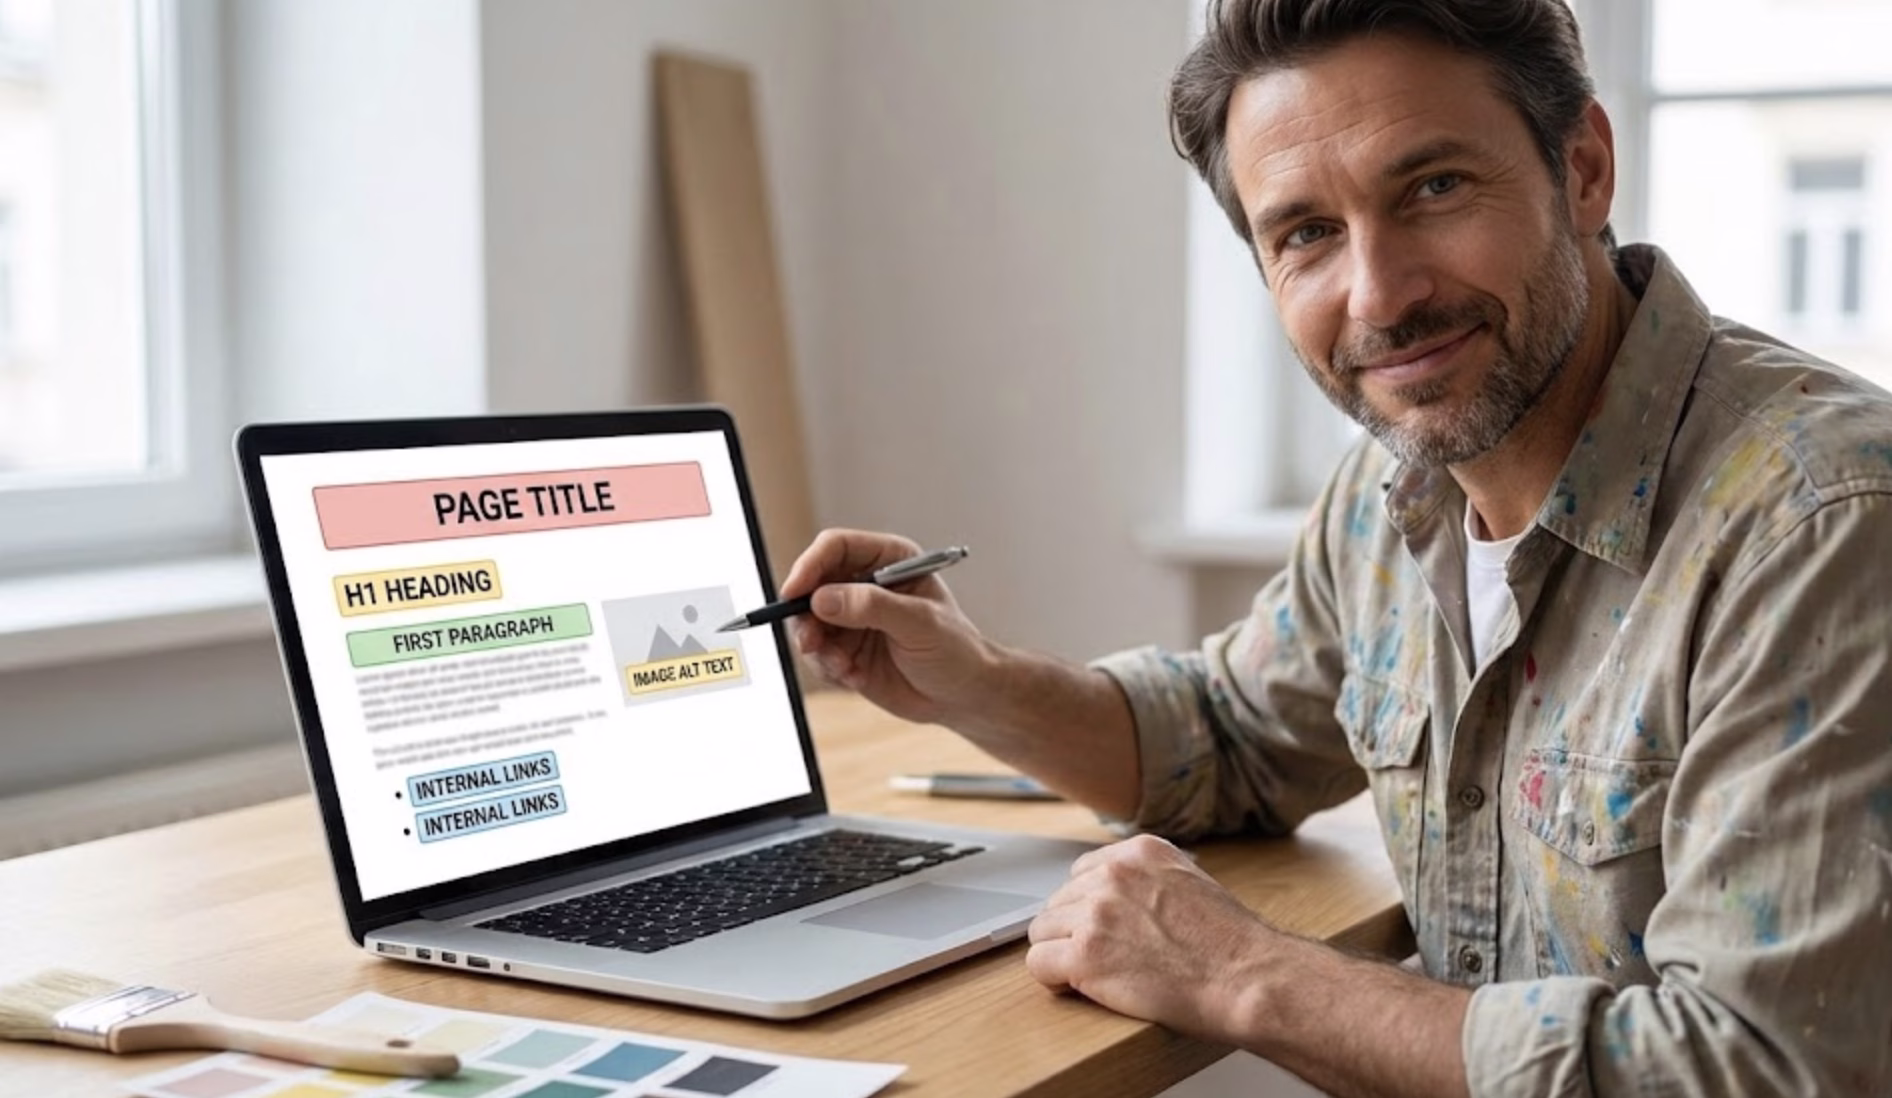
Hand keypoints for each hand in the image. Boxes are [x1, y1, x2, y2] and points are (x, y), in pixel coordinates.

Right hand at [781, 528, 994, 725]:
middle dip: (805, 614)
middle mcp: (865, 584)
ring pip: (808, 622)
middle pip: (812, 584)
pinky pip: (817, 654)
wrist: (963, 696)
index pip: (836, 548)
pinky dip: (829, 667)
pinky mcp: (845, 650)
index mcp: (888, 560)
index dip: (810, 565)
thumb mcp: (920, 623)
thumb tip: (823, 598)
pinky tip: (856, 676)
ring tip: (845, 666)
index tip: (794, 593)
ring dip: (818, 648)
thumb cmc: (956, 650)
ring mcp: (852, 618)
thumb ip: (872, 607)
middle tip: (810, 641)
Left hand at [1026, 834, 1274, 1043]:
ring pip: (1043, 931)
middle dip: (1074, 931)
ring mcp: (1097, 913)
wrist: (1248, 980)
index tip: (1104, 929)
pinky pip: (1039, 963)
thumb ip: (1150, 881)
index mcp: (1140, 852)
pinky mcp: (1085, 955)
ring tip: (1095, 975)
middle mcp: (1114, 874)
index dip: (1089, 906)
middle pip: (1059, 901)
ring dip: (1062, 954)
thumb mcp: (1191, 883)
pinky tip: (1078, 988)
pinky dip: (1054, 980)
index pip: (1082, 872)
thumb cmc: (1231, 946)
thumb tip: (1121, 899)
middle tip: (1104, 959)